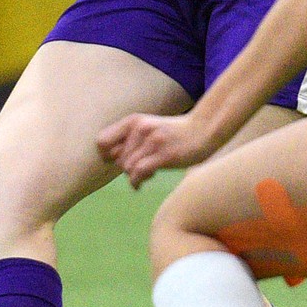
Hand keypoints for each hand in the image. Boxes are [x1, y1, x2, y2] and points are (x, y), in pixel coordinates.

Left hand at [97, 112, 221, 188]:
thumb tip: (113, 159)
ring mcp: (151, 141)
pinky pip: (138, 173)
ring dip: (134, 176)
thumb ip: (132, 139)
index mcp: (134, 121)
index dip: (106, 155)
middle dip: (126, 168)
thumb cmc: (177, 132)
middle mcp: (140, 129)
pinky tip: (140, 185)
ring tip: (147, 173)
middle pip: (117, 159)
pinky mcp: (163, 155)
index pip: (102, 141)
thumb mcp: (150, 127)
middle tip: (141, 168)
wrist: (204, 129)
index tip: (116, 161)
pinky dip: (136, 182)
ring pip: (127, 168)